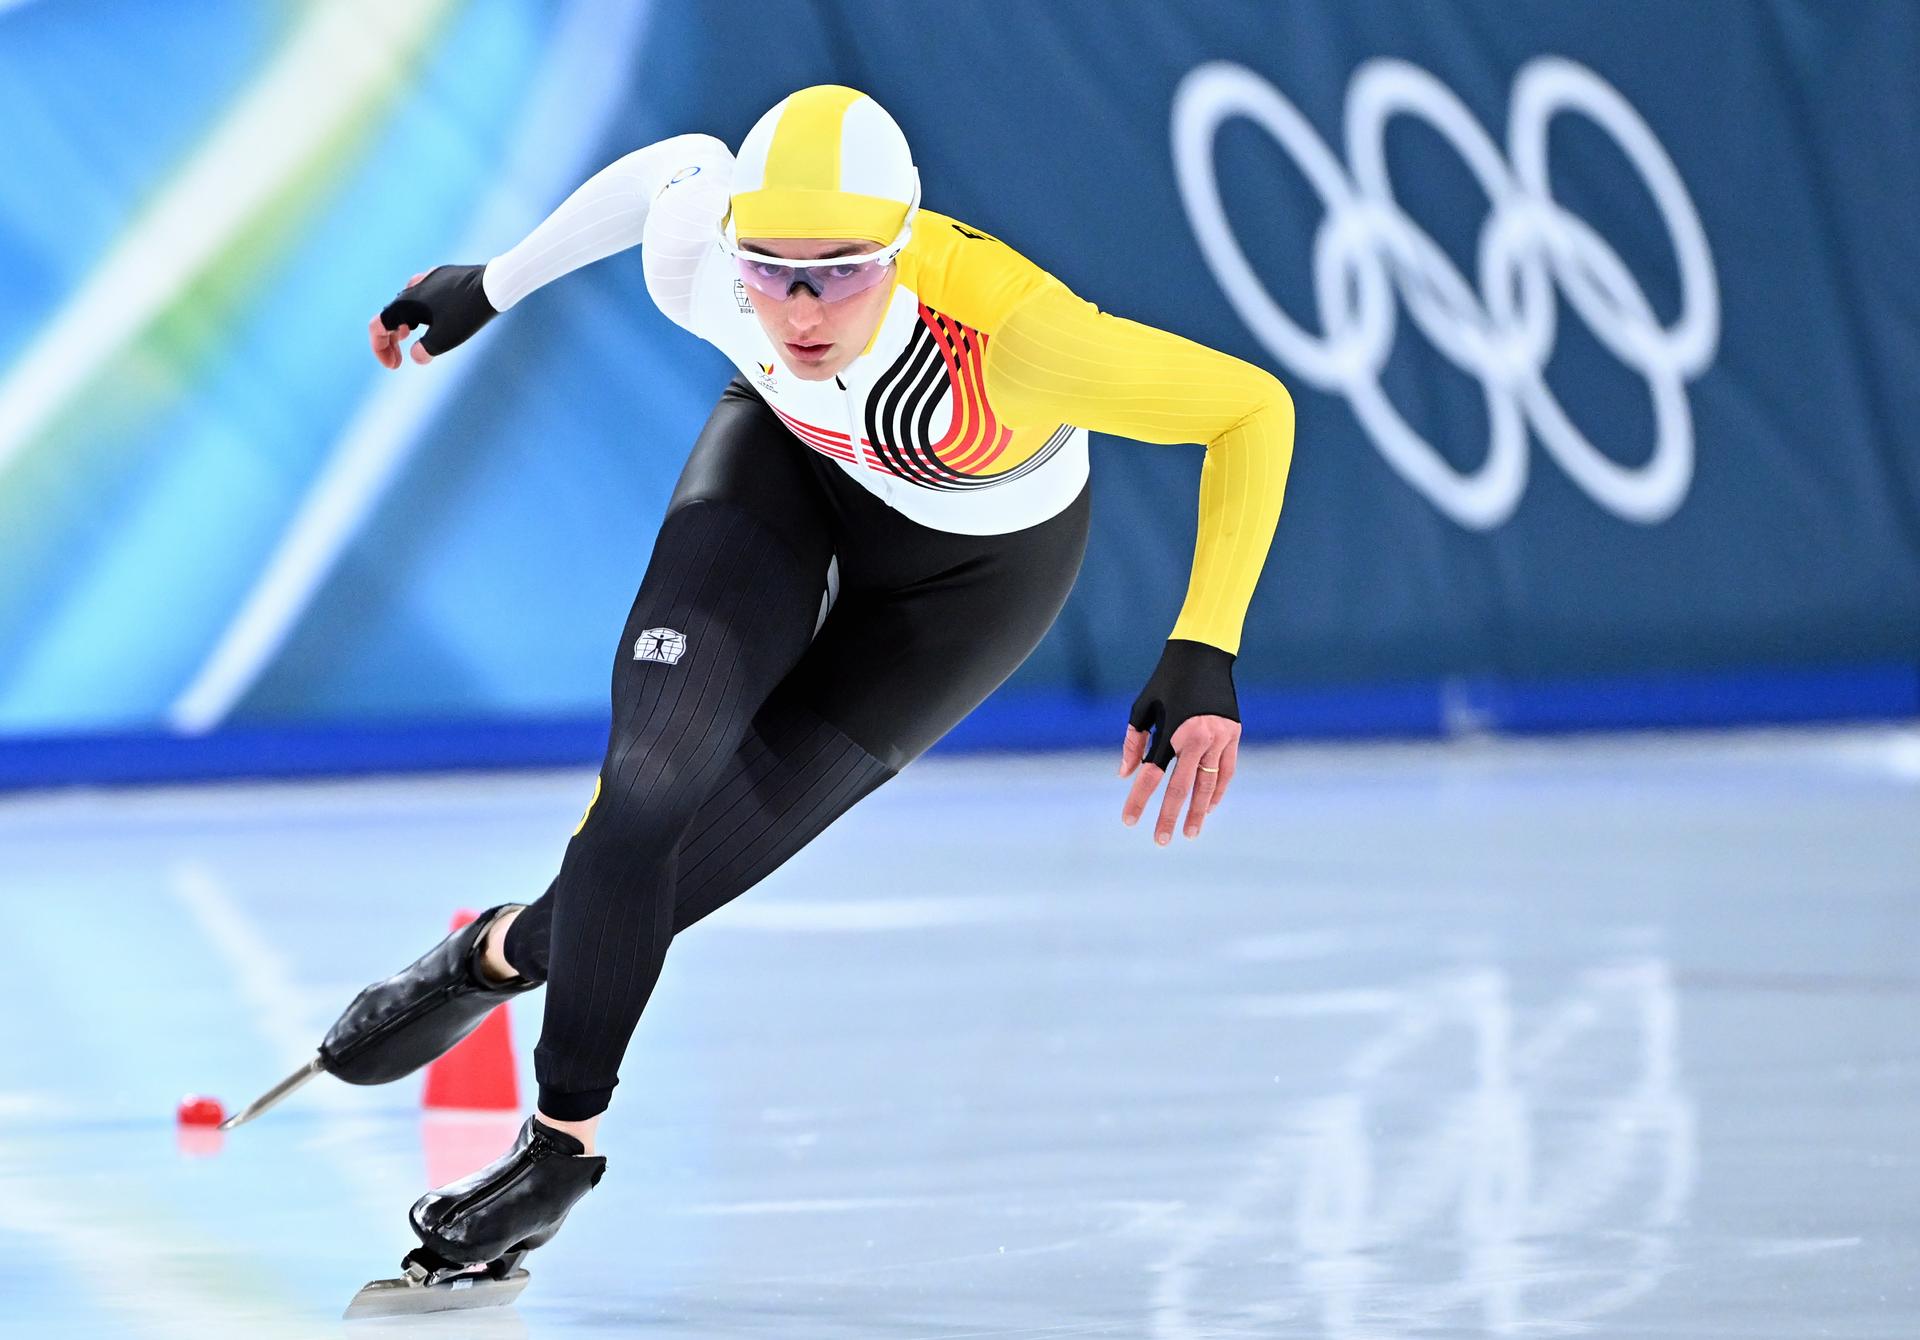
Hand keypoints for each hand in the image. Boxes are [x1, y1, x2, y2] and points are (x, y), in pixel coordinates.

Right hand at [369, 263, 496, 368]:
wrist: (494, 284)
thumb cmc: (467, 313)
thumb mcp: (444, 339)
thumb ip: (425, 350)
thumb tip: (417, 356)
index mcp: (406, 302)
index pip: (378, 326)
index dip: (379, 349)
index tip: (394, 366)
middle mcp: (412, 288)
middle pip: (391, 316)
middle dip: (392, 341)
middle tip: (400, 360)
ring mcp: (427, 280)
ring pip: (407, 305)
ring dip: (404, 325)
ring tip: (410, 337)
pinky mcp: (443, 276)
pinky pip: (424, 296)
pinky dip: (421, 312)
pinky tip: (433, 318)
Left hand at [1119, 638, 1241, 843]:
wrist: (1204, 654)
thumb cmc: (1167, 680)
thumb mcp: (1143, 706)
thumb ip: (1134, 742)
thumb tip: (1127, 774)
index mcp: (1171, 731)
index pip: (1152, 774)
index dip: (1139, 799)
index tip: (1129, 820)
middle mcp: (1197, 738)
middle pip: (1181, 787)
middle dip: (1169, 816)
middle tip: (1161, 841)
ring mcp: (1219, 738)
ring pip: (1208, 784)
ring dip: (1199, 811)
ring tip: (1190, 832)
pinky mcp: (1234, 735)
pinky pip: (1227, 772)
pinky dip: (1218, 791)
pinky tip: (1210, 807)